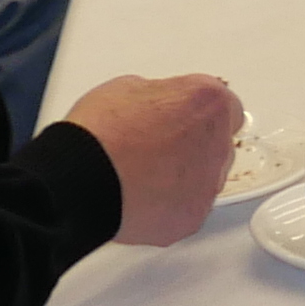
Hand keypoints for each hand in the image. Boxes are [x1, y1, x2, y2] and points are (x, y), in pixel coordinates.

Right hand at [69, 70, 246, 244]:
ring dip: (185, 177)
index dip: (200, 114)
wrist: (79, 179)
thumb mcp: (130, 87)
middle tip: (158, 147)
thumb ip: (163, 97)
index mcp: (207, 102)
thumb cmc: (100, 133)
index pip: (226, 108)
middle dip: (194, 146)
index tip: (186, 118)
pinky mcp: (191, 218)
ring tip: (145, 174)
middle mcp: (217, 144)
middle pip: (218, 144)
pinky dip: (170, 205)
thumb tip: (161, 107)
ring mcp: (206, 185)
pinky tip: (142, 196)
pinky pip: (188, 209)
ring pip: (205, 179)